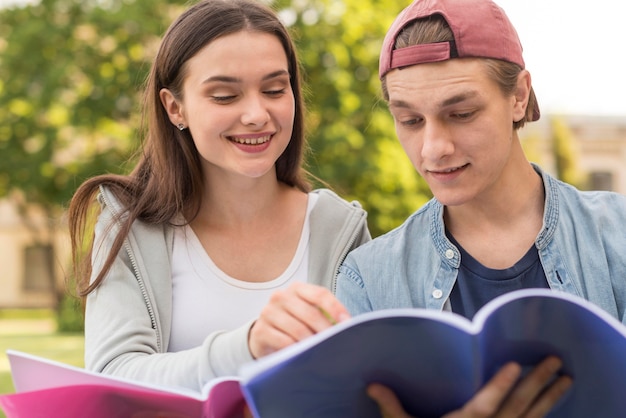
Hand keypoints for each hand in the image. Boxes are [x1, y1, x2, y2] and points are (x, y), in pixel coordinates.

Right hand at [248, 282, 349, 357]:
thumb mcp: (308, 314)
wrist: (265, 336)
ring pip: (298, 330)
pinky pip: (284, 342)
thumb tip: (346, 325)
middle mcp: (281, 296)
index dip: (336, 308)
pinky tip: (303, 355)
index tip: (347, 323)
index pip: (320, 294)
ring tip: (322, 352)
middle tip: (337, 344)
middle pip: (311, 313)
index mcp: (297, 289)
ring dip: (313, 343)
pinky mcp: (261, 330)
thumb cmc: (293, 323)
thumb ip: (325, 315)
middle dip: (327, 331)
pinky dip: (297, 350)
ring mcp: (269, 312)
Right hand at [368, 356, 572, 417]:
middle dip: (536, 383)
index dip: (498, 385)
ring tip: (566, 380)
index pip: (484, 404)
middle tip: (553, 362)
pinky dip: (541, 417)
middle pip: (516, 407)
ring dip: (549, 398)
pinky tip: (552, 407)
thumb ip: (392, 408)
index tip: (514, 365)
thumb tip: (372, 384)